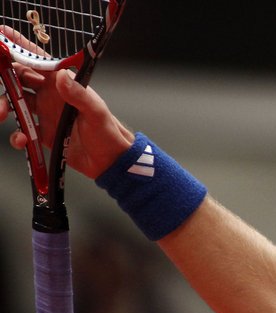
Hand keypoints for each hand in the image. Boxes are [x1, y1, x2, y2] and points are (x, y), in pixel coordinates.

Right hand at [2, 27, 132, 178]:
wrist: (110, 161)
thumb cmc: (109, 133)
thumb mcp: (96, 112)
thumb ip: (80, 94)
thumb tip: (62, 75)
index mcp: (62, 84)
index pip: (38, 60)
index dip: (19, 46)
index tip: (1, 35)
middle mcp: (50, 95)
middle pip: (18, 78)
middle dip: (4, 78)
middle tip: (0, 86)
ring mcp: (44, 113)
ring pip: (14, 102)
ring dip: (4, 106)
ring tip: (2, 115)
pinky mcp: (41, 133)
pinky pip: (21, 130)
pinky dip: (16, 135)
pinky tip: (22, 140)